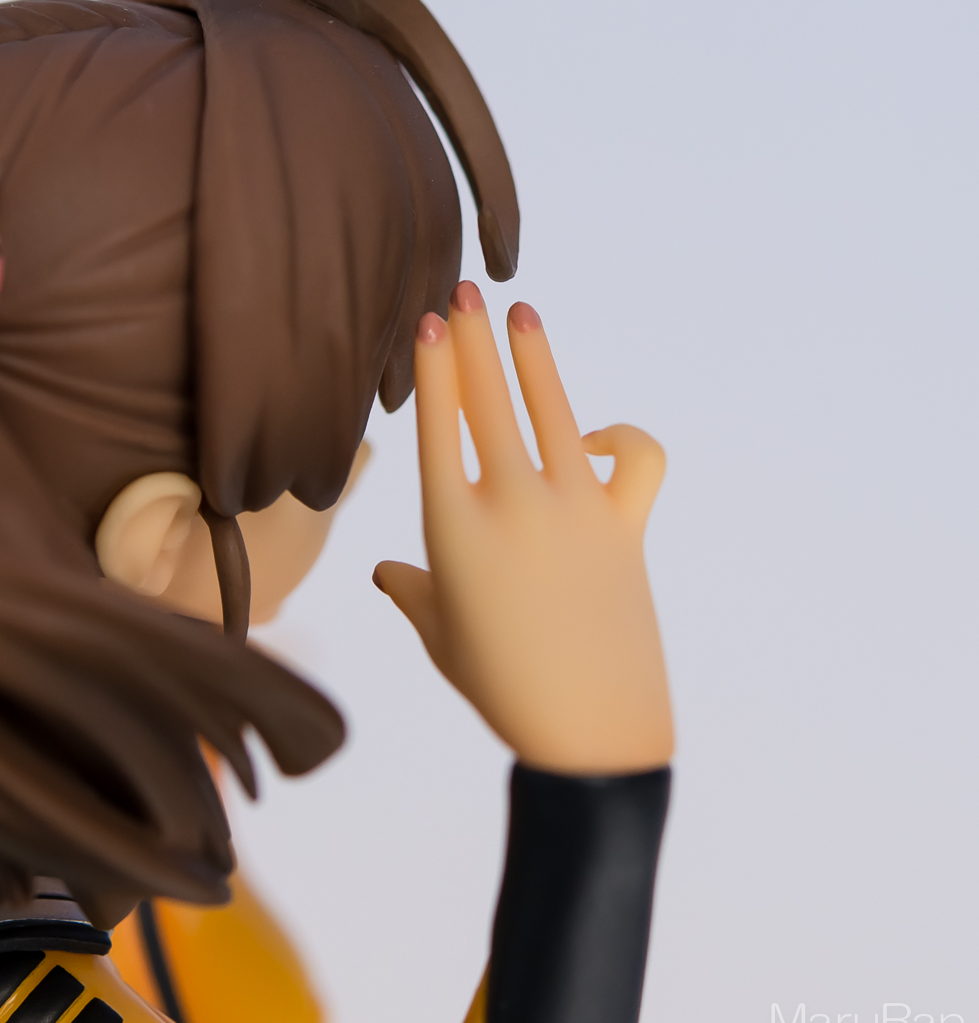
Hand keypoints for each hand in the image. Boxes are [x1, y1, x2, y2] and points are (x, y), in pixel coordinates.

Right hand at [374, 282, 673, 774]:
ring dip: (534, 357)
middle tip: (462, 291)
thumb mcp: (439, 636)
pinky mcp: (626, 527)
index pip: (439, 425)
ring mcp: (576, 509)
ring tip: (520, 313)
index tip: (428, 324)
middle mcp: (513, 503)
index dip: (434, 368)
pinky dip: (623, 439)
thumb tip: (387, 574)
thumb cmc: (499, 686)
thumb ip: (412, 591)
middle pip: (489, 401)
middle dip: (473, 339)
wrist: (590, 731)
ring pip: (555, 411)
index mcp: (454, 527)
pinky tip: (597, 437)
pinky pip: (636, 461)